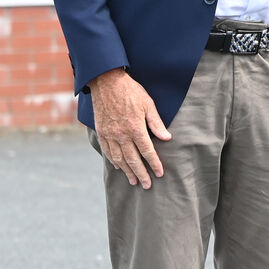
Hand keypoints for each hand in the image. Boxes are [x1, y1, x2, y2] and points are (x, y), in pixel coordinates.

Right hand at [88, 67, 170, 187]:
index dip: (154, 163)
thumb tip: (167, 138)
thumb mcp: (148, 104)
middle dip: (141, 173)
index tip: (160, 173)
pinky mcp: (101, 132)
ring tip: (134, 181)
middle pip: (133, 159)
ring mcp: (109, 134)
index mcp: (135, 128)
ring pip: (119, 158)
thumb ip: (156, 123)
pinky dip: (114, 161)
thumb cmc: (131, 91)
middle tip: (147, 185)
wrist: (106, 82)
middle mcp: (121, 134)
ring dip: (127, 171)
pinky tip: (119, 167)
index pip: (147, 151)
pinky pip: (107, 150)